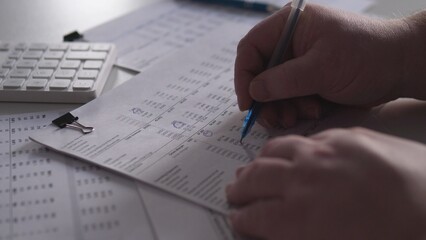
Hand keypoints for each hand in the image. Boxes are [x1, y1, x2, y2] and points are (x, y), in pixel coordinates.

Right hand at [226, 128, 425, 239]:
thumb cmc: (398, 235)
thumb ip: (297, 236)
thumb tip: (279, 231)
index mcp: (301, 217)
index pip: (254, 215)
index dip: (241, 218)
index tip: (237, 218)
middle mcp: (306, 180)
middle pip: (256, 179)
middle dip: (240, 188)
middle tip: (234, 193)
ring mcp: (325, 153)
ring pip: (275, 150)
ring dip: (258, 163)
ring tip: (252, 169)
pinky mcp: (346, 137)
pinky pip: (305, 139)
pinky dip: (288, 147)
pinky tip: (288, 152)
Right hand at [235, 4, 414, 127]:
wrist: (400, 68)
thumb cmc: (366, 56)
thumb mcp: (322, 67)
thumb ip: (284, 80)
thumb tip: (253, 91)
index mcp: (290, 25)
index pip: (252, 47)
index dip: (244, 76)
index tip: (247, 102)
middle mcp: (291, 42)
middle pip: (260, 72)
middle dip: (266, 98)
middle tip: (273, 118)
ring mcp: (299, 61)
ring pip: (274, 88)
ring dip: (282, 106)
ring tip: (297, 116)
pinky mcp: (308, 79)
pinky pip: (290, 96)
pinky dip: (296, 108)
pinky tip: (312, 111)